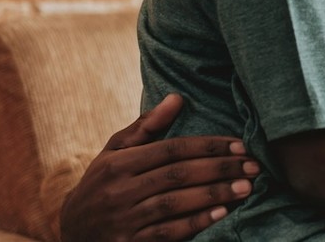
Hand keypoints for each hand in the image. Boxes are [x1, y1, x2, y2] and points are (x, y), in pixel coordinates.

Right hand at [59, 93, 258, 241]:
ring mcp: (123, 220)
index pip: (171, 149)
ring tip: (246, 187)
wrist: (71, 232)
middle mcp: (119, 191)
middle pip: (177, 175)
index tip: (241, 145)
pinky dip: (195, 223)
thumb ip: (146, 126)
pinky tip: (222, 214)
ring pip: (175, 203)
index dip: (208, 146)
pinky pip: (167, 232)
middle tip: (253, 166)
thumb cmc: (101, 184)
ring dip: (214, 195)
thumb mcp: (114, 152)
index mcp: (118, 164)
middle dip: (220, 169)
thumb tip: (177, 97)